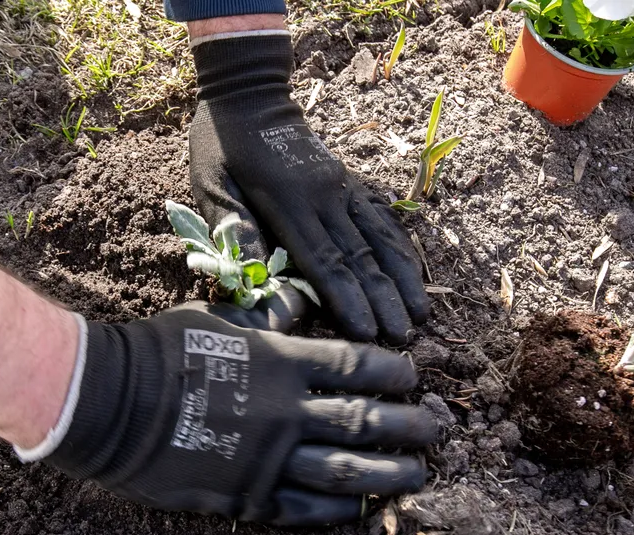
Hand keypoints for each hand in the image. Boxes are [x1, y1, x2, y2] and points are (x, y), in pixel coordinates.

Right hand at [39, 290, 436, 525]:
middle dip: (411, 426)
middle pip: (366, 420)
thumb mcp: (217, 320)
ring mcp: (268, 458)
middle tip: (439, 429)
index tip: (413, 376)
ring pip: (346, 471)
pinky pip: (301, 508)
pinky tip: (359, 510)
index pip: (358, 366)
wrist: (108, 402)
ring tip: (418, 476)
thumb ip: (265, 321)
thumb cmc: (159, 350)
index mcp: (284, 361)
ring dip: (390, 474)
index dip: (395, 372)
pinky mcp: (244, 495)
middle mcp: (286, 412)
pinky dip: (335, 511)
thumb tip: (296, 307)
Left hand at [189, 33, 428, 343]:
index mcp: (287, 202)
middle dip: (383, 301)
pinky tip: (416, 274)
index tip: (367, 331)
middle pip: (359, 257)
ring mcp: (341, 188)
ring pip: (379, 239)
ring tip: (421, 315)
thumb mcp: (212, 184)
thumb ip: (232, 225)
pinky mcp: (349, 182)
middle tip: (402, 338)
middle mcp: (324, 197)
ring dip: (402, 280)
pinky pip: (382, 218)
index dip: (346, 298)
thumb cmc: (223, 146)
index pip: (323, 260)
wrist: (251, 96)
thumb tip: (252, 270)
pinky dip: (401, 248)